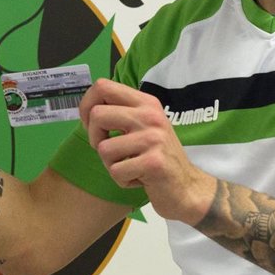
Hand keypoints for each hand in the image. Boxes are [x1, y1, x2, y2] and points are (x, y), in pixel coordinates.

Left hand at [79, 78, 213, 224]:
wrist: (187, 187)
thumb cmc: (157, 156)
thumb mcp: (143, 126)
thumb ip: (120, 113)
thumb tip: (87, 108)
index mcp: (145, 102)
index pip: (103, 87)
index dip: (87, 106)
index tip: (92, 125)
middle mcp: (150, 116)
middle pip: (97, 115)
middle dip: (94, 137)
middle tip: (110, 151)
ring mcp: (153, 138)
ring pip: (104, 148)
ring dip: (111, 165)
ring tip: (130, 166)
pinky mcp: (153, 162)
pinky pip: (116, 171)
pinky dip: (122, 180)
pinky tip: (139, 178)